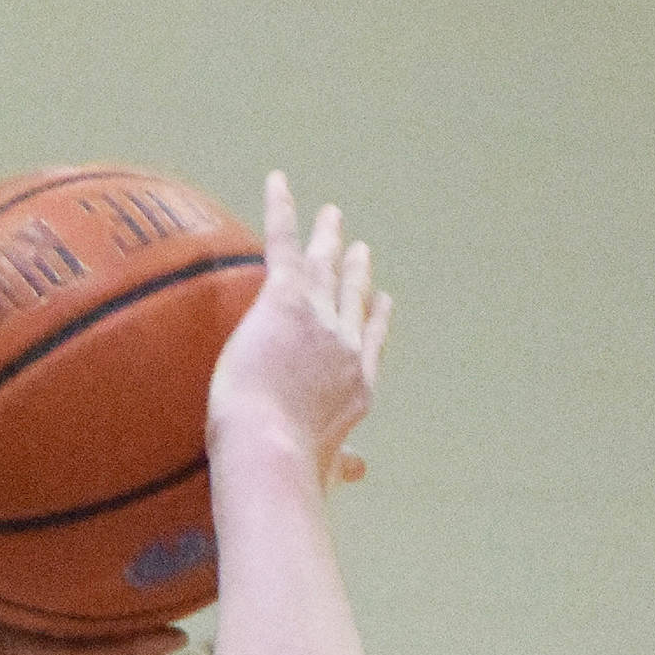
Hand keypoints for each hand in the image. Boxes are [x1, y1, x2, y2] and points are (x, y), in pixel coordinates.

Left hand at [207, 173, 390, 492]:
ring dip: (327, 238)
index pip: (370, 346)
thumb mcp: (323, 472)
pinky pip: (283, 243)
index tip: (383, 303)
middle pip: (354, 300)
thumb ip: (341, 467)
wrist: (272, 455)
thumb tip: (358, 472)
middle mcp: (346, 348)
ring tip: (330, 215)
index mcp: (356, 391)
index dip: (376, 321)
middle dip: (356, 273)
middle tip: (359, 250)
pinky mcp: (286, 301)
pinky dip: (281, 210)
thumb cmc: (289, 473)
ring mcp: (319, 319)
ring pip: (325, 267)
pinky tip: (277, 181)